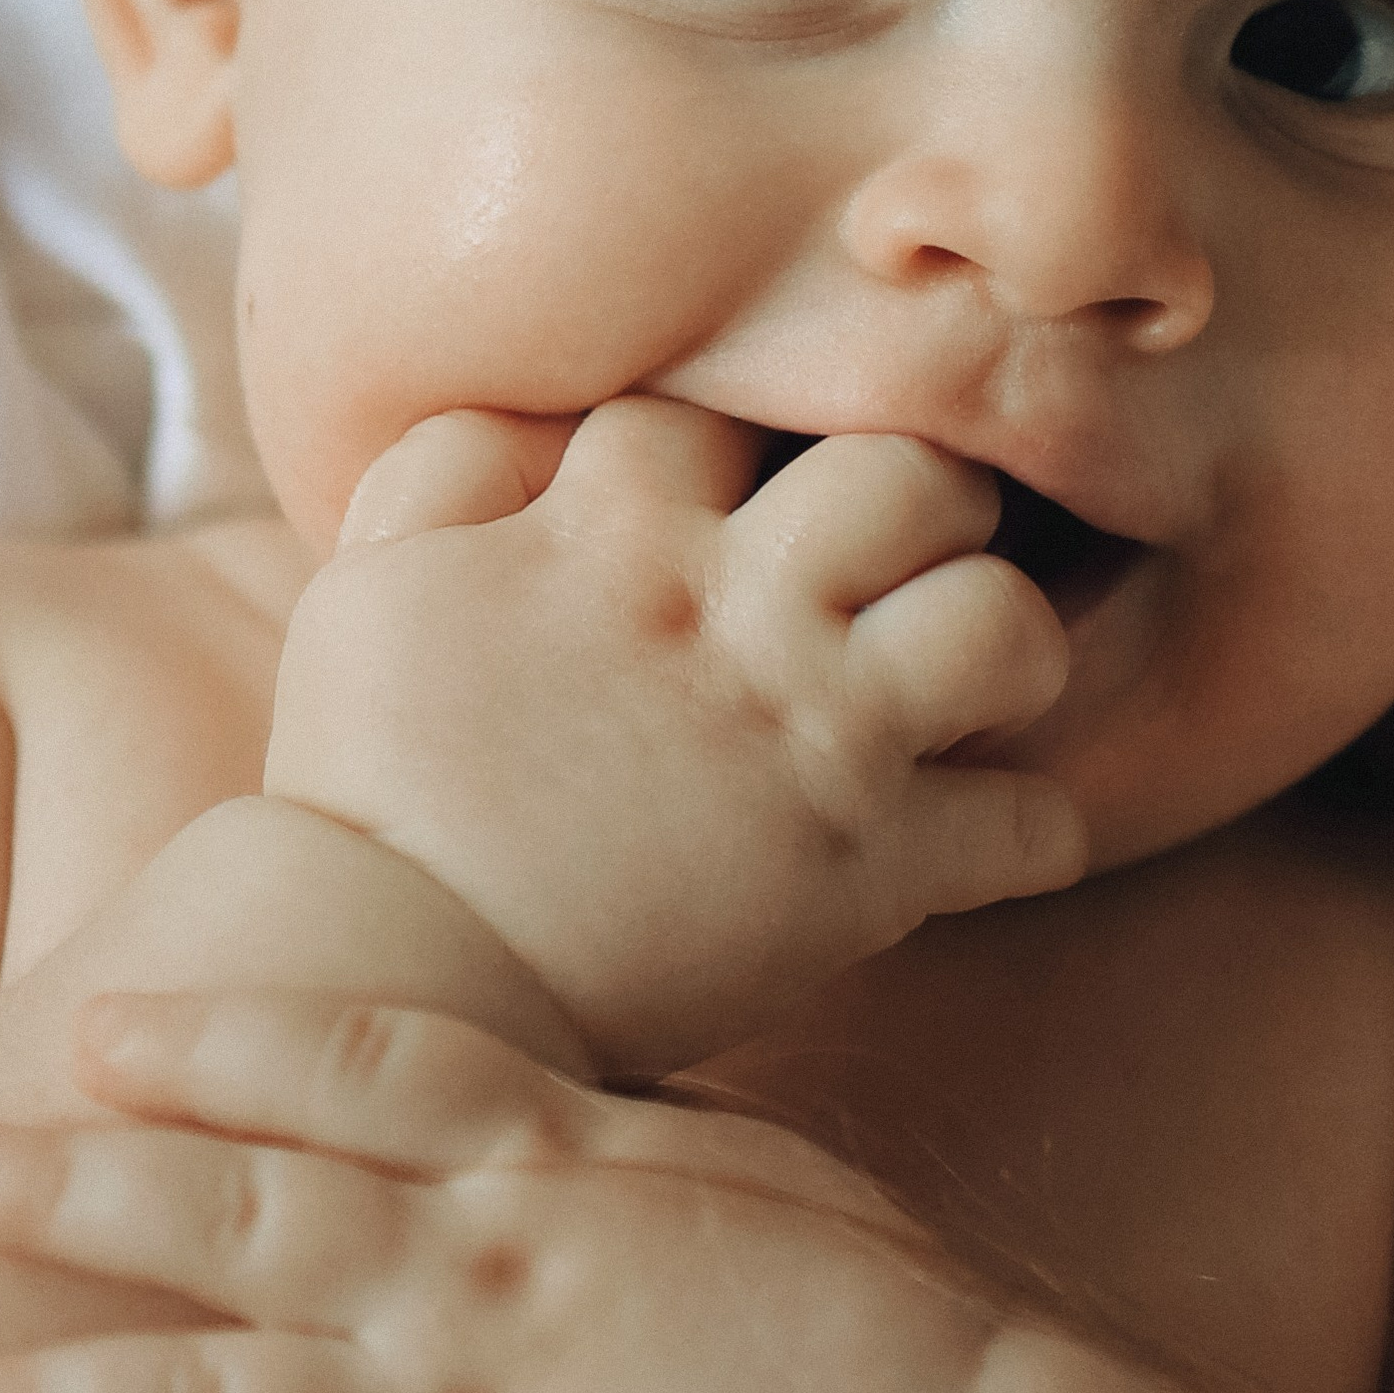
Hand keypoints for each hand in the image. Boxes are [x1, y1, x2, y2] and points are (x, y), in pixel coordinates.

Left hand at [0, 990, 995, 1392]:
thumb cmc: (870, 1313)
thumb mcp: (740, 1161)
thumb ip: (601, 1130)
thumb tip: (521, 1088)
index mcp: (552, 1163)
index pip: (357, 1069)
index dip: (221, 1040)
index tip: (98, 1022)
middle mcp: (479, 1280)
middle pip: (241, 1215)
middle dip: (79, 1190)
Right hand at [264, 398, 1084, 1065]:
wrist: (393, 981)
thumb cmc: (369, 792)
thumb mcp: (366, 589)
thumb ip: (446, 474)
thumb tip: (523, 422)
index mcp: (613, 530)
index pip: (727, 412)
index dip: (744, 451)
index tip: (746, 505)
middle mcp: (736, 609)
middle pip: (911, 475)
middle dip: (931, 504)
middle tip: (906, 566)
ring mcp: (813, 736)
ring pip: (1003, 622)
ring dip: (1006, 647)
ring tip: (970, 683)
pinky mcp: (866, 871)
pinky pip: (1027, 827)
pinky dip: (1024, 834)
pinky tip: (982, 836)